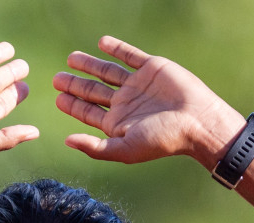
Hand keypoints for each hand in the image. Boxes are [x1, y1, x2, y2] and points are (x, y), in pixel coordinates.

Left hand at [52, 36, 244, 164]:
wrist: (197, 121)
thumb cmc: (162, 140)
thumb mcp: (124, 149)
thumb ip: (95, 147)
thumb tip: (66, 141)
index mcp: (118, 123)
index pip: (89, 112)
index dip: (73, 105)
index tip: (57, 97)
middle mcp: (126, 104)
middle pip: (94, 91)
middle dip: (75, 84)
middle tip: (57, 79)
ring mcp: (138, 85)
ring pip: (108, 72)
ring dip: (90, 64)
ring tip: (72, 58)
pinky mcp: (152, 68)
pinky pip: (130, 55)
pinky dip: (116, 48)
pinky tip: (101, 43)